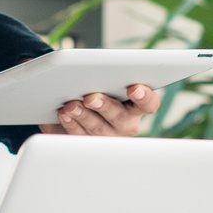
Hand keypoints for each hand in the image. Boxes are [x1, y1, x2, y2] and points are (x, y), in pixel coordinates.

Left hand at [36, 83, 155, 136]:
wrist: (80, 99)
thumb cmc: (100, 85)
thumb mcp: (107, 78)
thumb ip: (107, 74)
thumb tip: (92, 70)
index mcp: (137, 105)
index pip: (149, 103)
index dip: (144, 97)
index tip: (134, 88)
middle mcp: (126, 123)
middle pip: (120, 118)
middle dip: (105, 107)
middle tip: (91, 98)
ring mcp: (107, 135)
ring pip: (98, 129)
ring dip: (83, 116)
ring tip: (71, 106)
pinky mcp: (87, 141)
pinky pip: (80, 136)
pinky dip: (70, 124)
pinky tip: (63, 114)